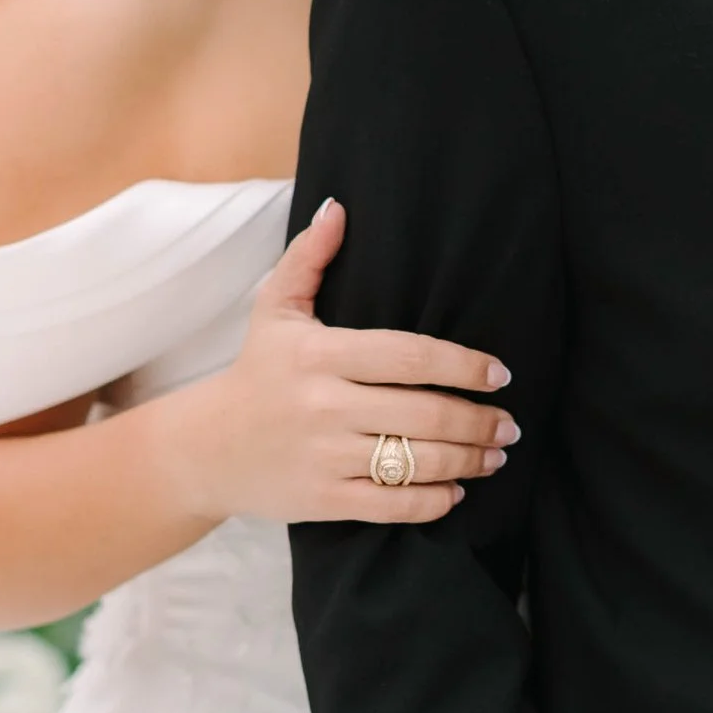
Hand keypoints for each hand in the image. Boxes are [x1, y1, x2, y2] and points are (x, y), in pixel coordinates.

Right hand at [158, 198, 516, 527]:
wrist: (203, 450)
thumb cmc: (254, 373)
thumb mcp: (273, 309)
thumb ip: (309, 257)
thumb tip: (338, 208)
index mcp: (319, 353)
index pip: (409, 356)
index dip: (462, 365)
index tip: (498, 373)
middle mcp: (324, 405)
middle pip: (424, 413)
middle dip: (478, 420)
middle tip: (509, 422)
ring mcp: (324, 456)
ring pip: (415, 460)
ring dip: (468, 460)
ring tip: (495, 454)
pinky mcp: (323, 499)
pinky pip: (392, 505)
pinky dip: (433, 501)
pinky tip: (456, 491)